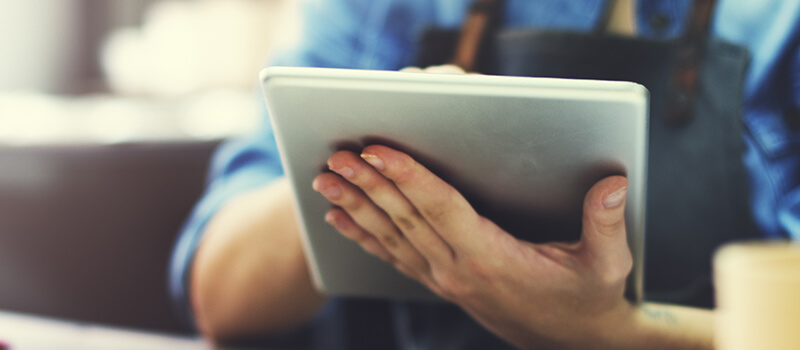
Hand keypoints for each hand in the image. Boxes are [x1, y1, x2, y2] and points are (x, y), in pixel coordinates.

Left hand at [312, 145, 634, 348]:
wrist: (571, 342)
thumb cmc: (589, 298)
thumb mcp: (608, 264)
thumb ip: (606, 222)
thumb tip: (613, 182)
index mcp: (490, 259)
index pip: (440, 208)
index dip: (408, 177)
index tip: (377, 151)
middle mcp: (457, 270)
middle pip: (404, 218)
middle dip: (368, 184)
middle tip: (336, 155)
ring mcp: (443, 279)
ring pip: (391, 236)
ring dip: (356, 206)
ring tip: (325, 180)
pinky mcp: (440, 282)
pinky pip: (393, 256)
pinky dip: (364, 235)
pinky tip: (340, 219)